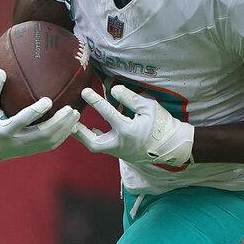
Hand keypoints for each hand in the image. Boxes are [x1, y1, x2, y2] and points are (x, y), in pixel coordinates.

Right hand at [0, 68, 81, 161]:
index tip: (48, 100)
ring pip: (50, 141)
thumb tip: (2, 71)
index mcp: (5, 130)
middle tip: (71, 108)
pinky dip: (64, 135)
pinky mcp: (34, 151)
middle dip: (59, 122)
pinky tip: (72, 124)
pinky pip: (52, 145)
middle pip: (42, 134)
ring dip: (65, 128)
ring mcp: (27, 148)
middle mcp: (17, 142)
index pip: (22, 121)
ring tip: (75, 113)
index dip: (36, 111)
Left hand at [75, 86, 194, 169]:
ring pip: (97, 147)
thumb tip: (113, 89)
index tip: (85, 91)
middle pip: (93, 143)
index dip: (95, 100)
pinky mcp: (123, 153)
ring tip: (76, 125)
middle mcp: (121, 144)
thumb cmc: (163, 125)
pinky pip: (105, 147)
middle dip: (80, 132)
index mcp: (128, 131)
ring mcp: (121, 151)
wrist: (174, 147)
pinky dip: (97, 138)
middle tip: (70, 120)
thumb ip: (130, 98)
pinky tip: (95, 130)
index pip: (107, 113)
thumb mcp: (149, 107)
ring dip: (85, 136)